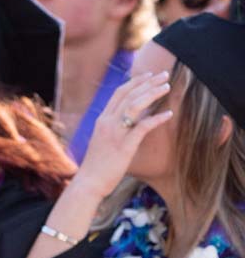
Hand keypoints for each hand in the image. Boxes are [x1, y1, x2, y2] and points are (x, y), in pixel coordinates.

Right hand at [73, 71, 173, 197]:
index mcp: (101, 120)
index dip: (134, 82)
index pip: (118, 94)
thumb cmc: (96, 165)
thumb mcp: (101, 141)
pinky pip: (143, 127)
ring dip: (152, 94)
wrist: (88, 182)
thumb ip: (112, 130)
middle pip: (128, 95)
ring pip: (135, 105)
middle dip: (147, 82)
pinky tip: (169, 114)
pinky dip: (157, 119)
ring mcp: (115, 133)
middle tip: (164, 75)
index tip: (148, 75)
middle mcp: (106, 123)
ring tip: (167, 87)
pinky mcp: (124, 146)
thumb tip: (125, 123)